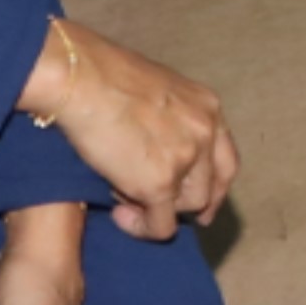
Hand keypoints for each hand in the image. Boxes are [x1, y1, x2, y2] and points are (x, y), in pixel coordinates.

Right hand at [19, 15, 236, 238]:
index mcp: (207, 107)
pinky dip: (141, 228)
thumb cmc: (101, 76)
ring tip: (125, 200)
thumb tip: (156, 150)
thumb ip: (168, 120)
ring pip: (188, 208)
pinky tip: (119, 216)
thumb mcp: (154, 90)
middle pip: (210, 187)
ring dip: (159, 211)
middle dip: (188, 205)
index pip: (226, 159)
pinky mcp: (159, 184)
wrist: (80, 78)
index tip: (202, 204)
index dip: (214, 187)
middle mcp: (205, 133)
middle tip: (160, 213)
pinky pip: (161, 226)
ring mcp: (185, 159)